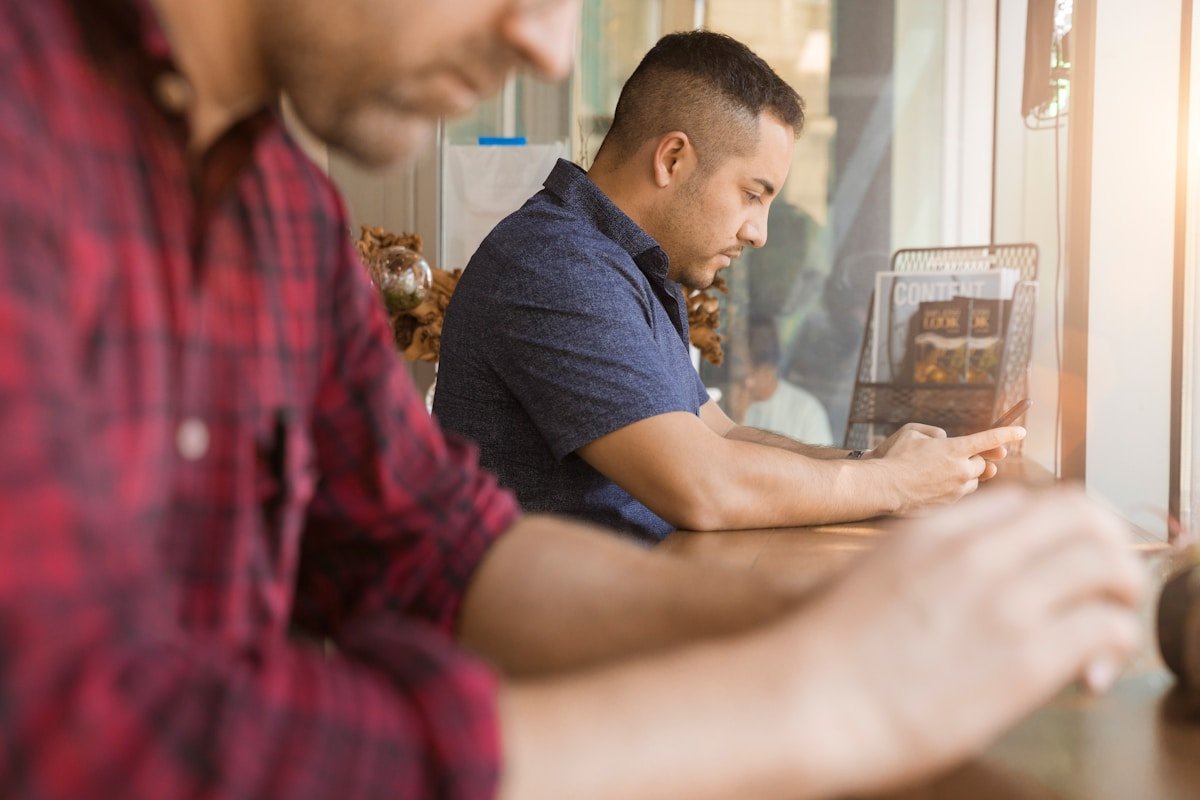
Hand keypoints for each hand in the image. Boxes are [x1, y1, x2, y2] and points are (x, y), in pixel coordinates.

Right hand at [773, 487, 1145, 796]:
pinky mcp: (1023, 657)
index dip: (1058, 532)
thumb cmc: (827, 653)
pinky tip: (1087, 676)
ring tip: (1103, 634)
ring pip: (1106, 561)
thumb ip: (922, 564)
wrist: (810, 700)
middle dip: (1106, 549)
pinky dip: (1114, 648)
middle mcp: (974, 554)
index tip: (1058, 569)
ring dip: (1120, 595)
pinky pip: (1106, 626)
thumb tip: (956, 583)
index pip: (1029, 501)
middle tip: (1102, 591)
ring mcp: (1001, 601)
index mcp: (935, 532)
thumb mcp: (870, 575)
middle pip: (1080, 514)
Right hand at [874, 425, 1025, 511]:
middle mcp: (960, 470)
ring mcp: (955, 491)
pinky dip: (952, 490)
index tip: (1021, 432)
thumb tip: (945, 441)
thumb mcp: (911, 432)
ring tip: (941, 474)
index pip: (989, 439)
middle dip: (977, 460)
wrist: (882, 487)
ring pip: (972, 483)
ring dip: (964, 477)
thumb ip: (935, 433)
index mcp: (954, 449)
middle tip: (963, 457)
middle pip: (983, 465)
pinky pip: (958, 497)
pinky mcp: (947, 506)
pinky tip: (931, 487)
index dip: (1008, 434)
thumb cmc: (893, 457)